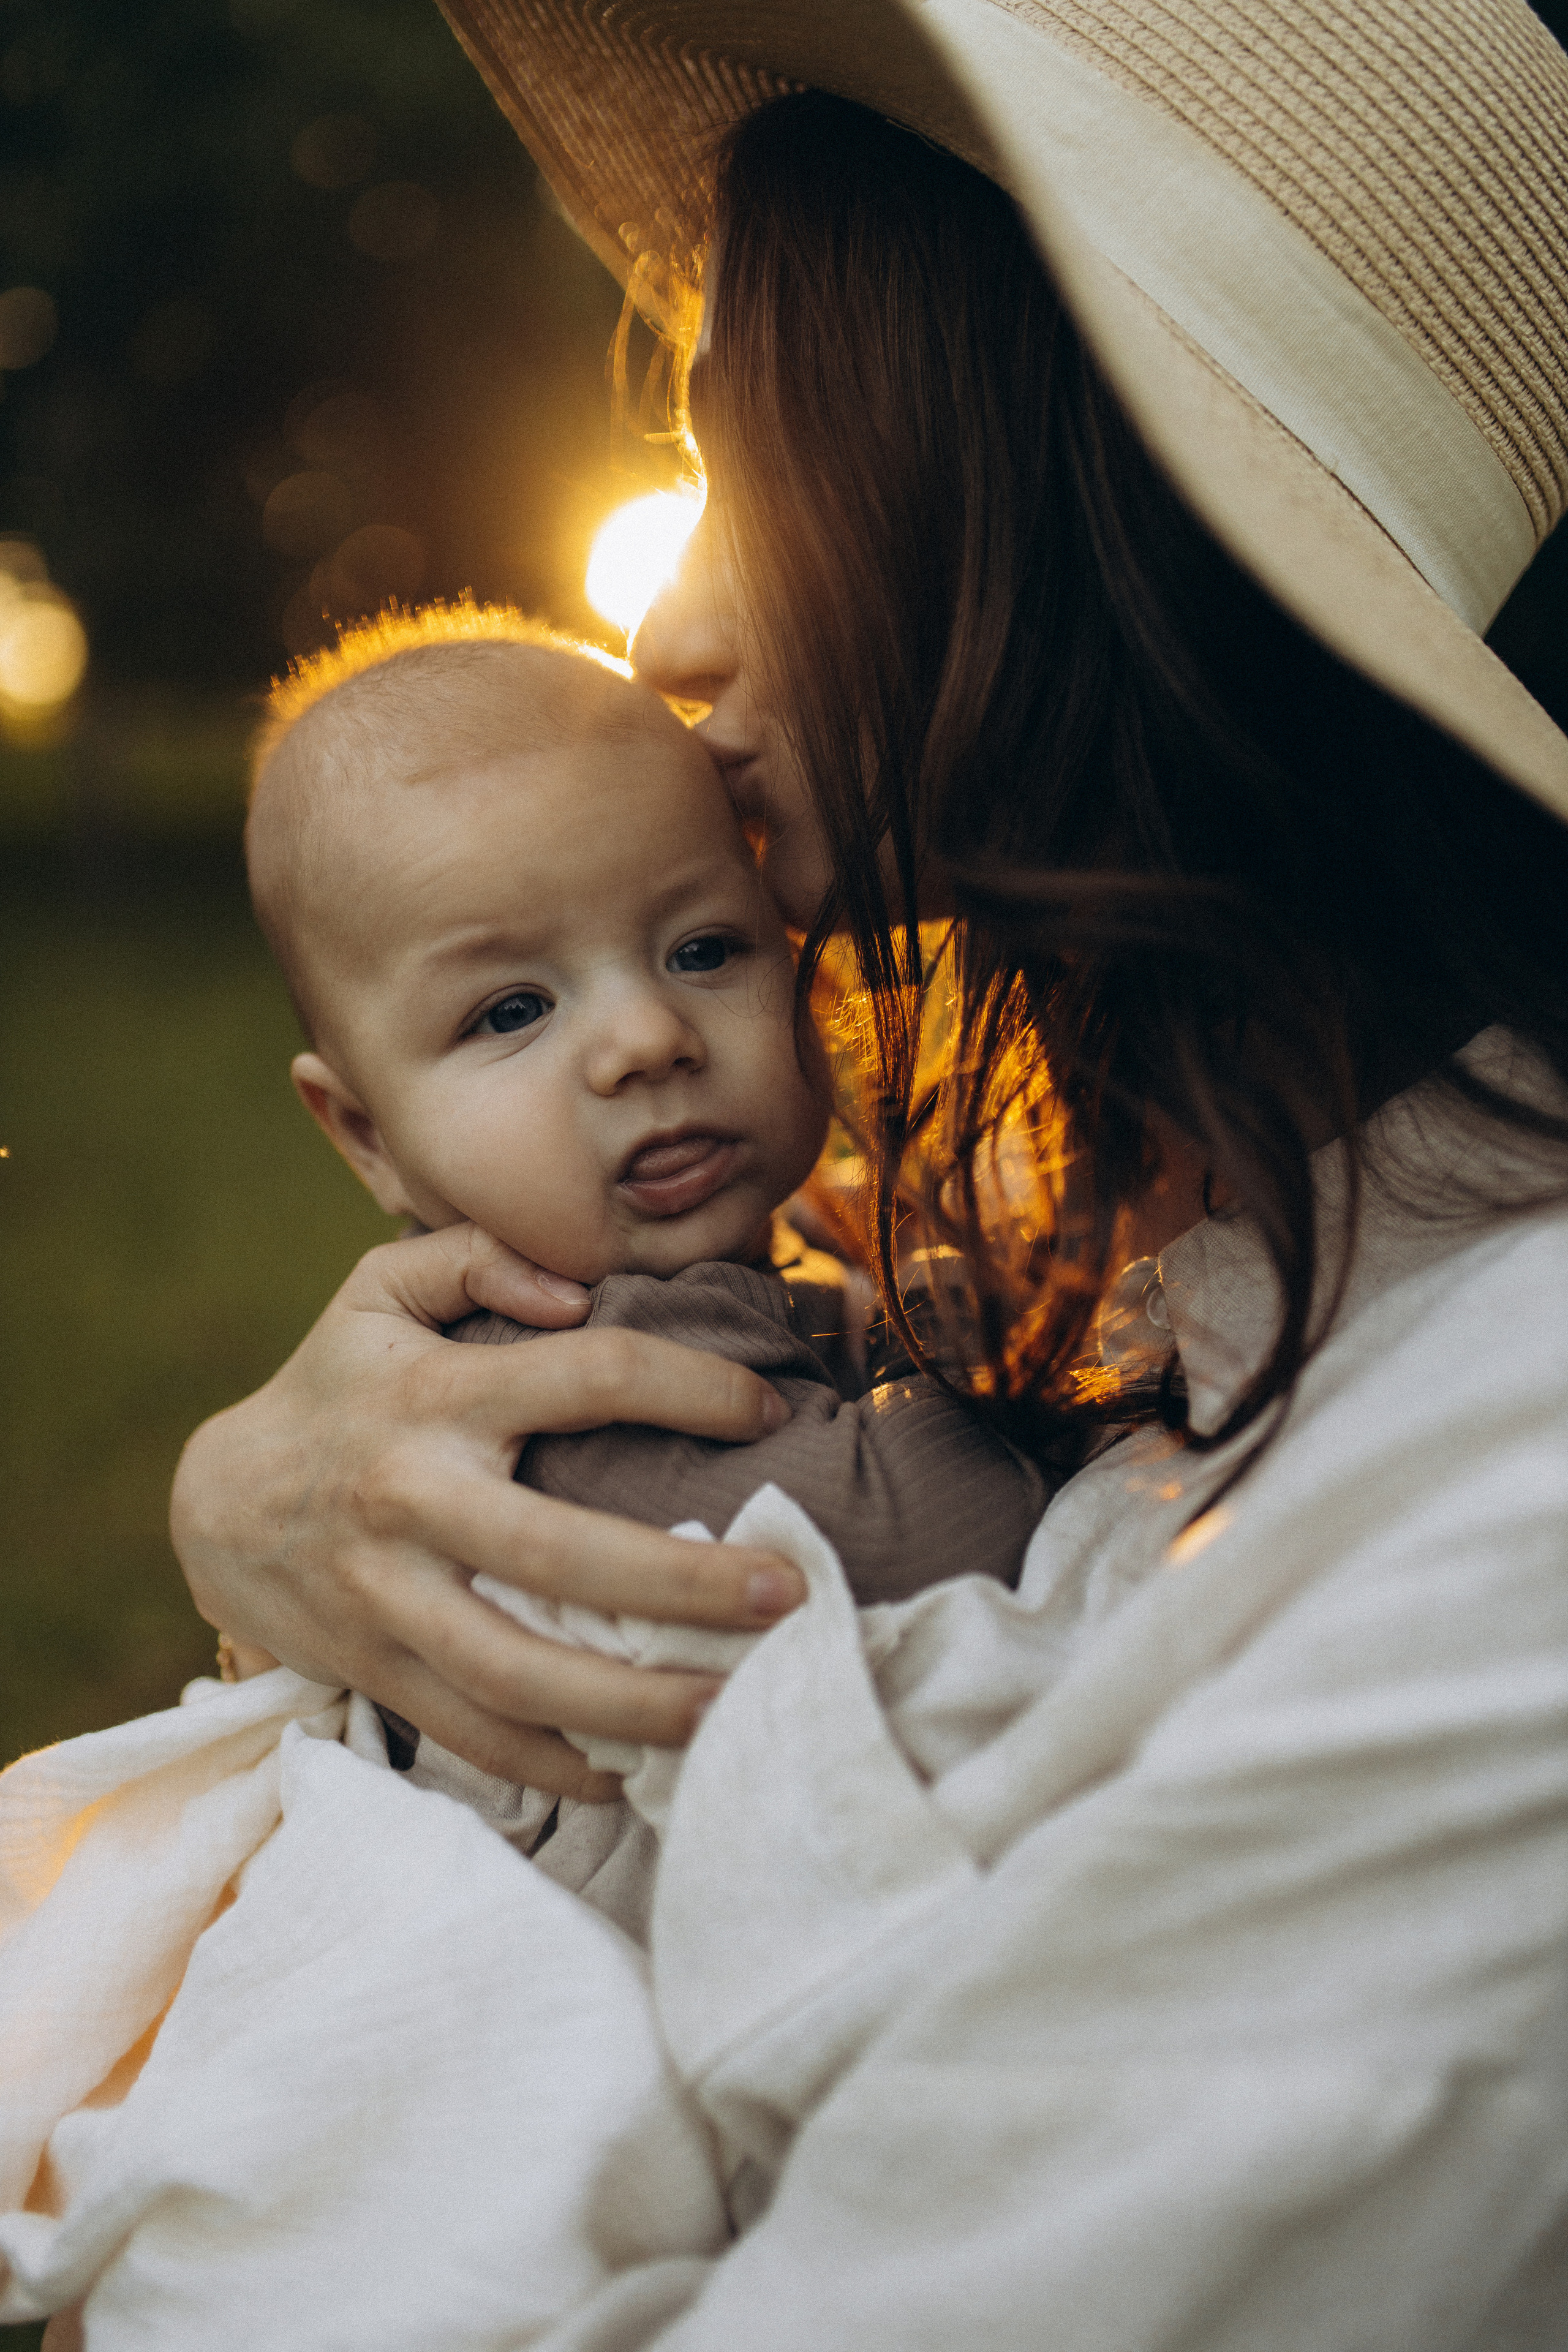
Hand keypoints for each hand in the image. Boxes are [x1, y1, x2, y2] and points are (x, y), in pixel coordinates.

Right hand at [171, 1224, 803, 1796]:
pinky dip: (556, 1767)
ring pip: (521, 1673)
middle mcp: (414, 1500)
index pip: (589, 1377)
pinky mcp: (379, 1672)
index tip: (770, 1410)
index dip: (692, 1388)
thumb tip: (576, 1288)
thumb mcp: (381, 1292)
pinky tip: (637, 1776)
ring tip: (737, 1711)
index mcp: (436, 1395)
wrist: (213, 1505)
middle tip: (791, 1595)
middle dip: (684, 1583)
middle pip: (564, 1553)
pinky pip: (475, 1737)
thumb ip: (474, 1257)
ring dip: (635, 1704)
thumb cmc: (335, 1386)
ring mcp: (392, 1600)